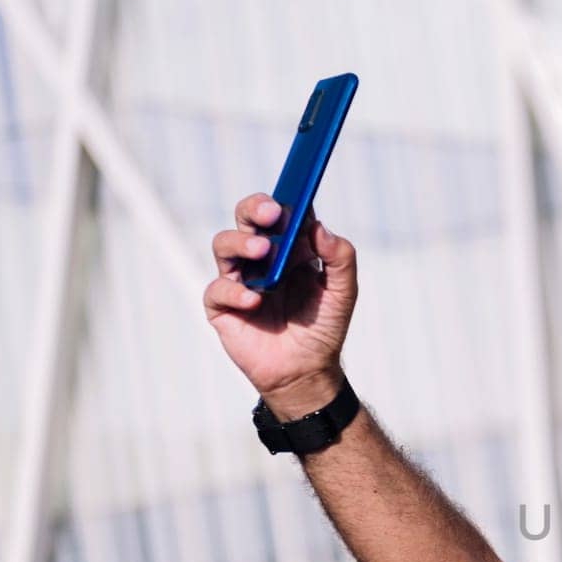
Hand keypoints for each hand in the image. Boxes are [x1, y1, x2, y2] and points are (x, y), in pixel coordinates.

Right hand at [203, 193, 357, 417]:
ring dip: (242, 243)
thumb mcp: (343, 294)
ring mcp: (240, 279)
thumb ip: (340, 260)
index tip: (294, 189)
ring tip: (262, 252)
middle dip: (255, 209)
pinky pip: (218, 289)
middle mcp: (261, 259)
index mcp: (290, 249)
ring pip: (224, 245)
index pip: (282, 213)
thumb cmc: (323, 329)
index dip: (285, 199)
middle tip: (271, 214)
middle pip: (247, 219)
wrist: (306, 372)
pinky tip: (254, 299)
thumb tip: (320, 228)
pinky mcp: (222, 306)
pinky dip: (235, 291)